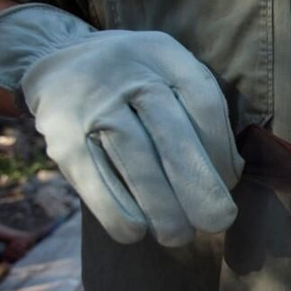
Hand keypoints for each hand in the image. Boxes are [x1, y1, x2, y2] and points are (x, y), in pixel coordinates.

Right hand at [0, 4, 243, 245]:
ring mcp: (92, 103)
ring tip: (179, 235)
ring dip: (162, 206)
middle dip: (198, 185)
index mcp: (165, 55)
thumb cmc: (135, 82)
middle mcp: (128, 72)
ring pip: (136, 158)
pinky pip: (94, 178)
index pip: (203, 103)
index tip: (229, 182)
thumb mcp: (170, 75)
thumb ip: (202, 115)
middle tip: (217, 222)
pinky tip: (136, 232)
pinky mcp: (62, 135)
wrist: (60, 63)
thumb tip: (230, 174)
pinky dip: (117, 211)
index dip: (221, 149)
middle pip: (172, 133)